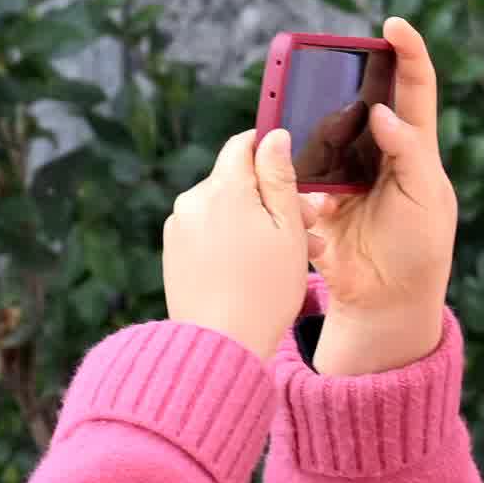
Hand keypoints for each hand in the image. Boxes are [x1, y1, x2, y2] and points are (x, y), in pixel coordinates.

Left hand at [160, 129, 313, 356]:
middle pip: (236, 181)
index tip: (290, 175)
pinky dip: (234, 241)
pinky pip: (208, 233)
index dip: (269, 153)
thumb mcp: (287, 229)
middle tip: (309, 227)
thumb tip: (274, 136)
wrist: (222, 346)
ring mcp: (179, 228)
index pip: (242, 145)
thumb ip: (279, 177)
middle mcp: (193, 201)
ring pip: (224, 209)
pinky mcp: (173, 253)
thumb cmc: (264, 290)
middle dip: (272, 198)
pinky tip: (259, 268)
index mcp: (222, 188)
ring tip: (292, 256)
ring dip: (257, 222)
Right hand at [305, 15, 458, 378]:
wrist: (387, 299)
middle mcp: (375, 148)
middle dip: (339, 79)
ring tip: (314, 146)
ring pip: (319, 132)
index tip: (393, 24)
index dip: (407, 50)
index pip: (412, 85)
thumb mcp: (429, 198)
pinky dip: (300, 185)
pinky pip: (297, 178)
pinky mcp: (314, 196)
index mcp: (412, 142)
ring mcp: (342, 171)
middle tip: (321, 65)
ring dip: (311, 132)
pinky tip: (318, 209)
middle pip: (354, 99)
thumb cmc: (420, 246)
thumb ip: (409, 152)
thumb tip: (379, 111)